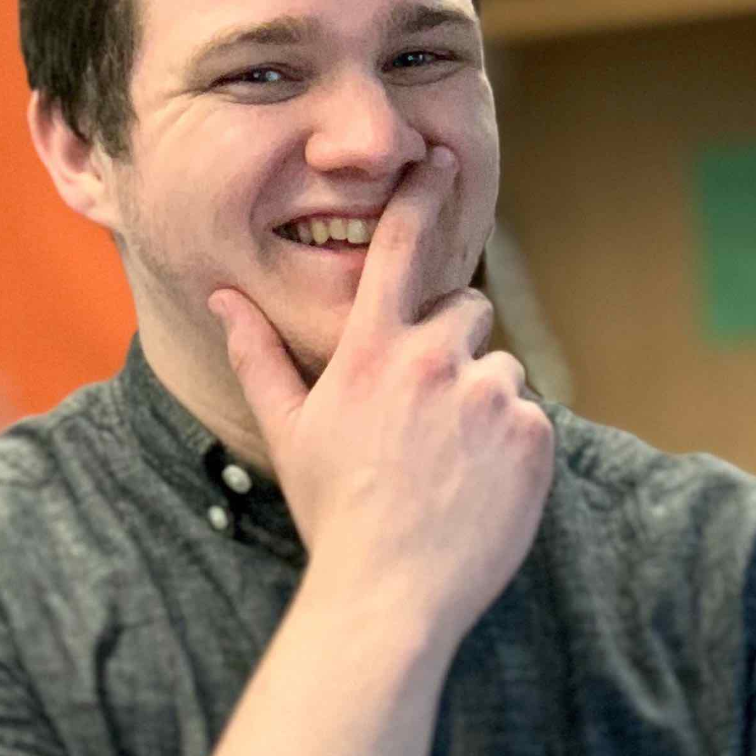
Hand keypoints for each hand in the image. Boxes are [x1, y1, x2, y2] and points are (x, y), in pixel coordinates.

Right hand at [210, 148, 554, 653]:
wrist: (389, 595)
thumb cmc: (333, 513)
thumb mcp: (287, 432)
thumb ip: (259, 355)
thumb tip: (223, 297)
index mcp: (371, 352)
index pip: (399, 248)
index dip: (420, 196)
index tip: (438, 159)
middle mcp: (433, 360)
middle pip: (464, 309)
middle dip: (450, 343)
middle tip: (423, 413)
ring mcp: (488, 396)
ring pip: (497, 369)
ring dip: (479, 401)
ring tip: (447, 464)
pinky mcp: (532, 434)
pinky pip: (528, 416)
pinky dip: (510, 444)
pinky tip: (476, 486)